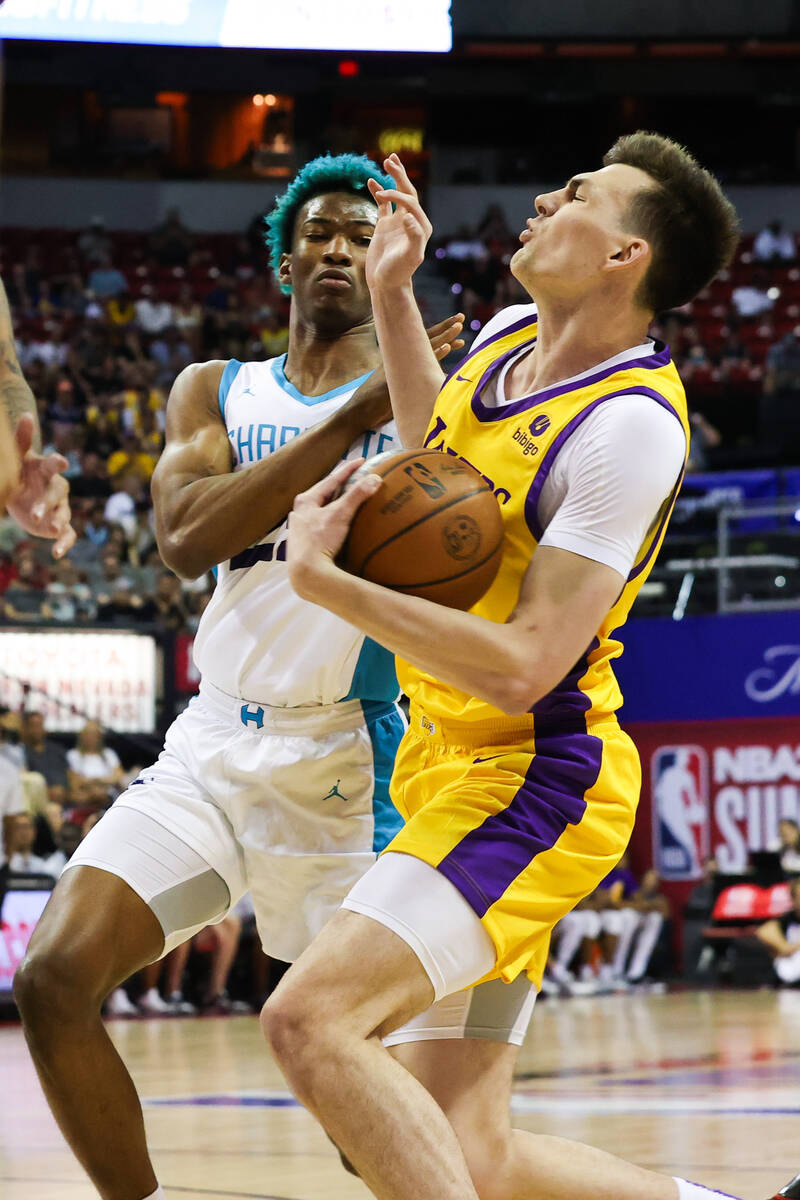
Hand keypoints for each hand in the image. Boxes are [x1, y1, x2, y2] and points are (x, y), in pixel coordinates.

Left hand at [6, 414, 75, 557]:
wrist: (21, 492)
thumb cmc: (20, 471)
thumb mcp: (16, 457)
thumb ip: (22, 439)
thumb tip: (25, 414)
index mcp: (47, 470)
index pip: (54, 465)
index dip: (58, 463)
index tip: (61, 462)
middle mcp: (57, 488)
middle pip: (57, 494)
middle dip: (47, 504)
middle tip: (36, 515)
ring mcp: (60, 507)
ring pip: (63, 515)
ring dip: (56, 522)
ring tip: (49, 531)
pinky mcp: (59, 524)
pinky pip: (68, 534)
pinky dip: (64, 544)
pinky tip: (57, 554)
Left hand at [287, 459, 380, 600]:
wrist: (306, 573)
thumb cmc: (320, 541)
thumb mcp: (340, 515)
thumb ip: (357, 495)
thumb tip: (375, 478)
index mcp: (305, 501)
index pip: (331, 480)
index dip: (348, 470)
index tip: (362, 461)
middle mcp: (299, 513)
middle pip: (323, 494)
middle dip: (339, 486)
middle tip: (354, 478)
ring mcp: (300, 529)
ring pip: (321, 511)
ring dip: (334, 505)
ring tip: (347, 501)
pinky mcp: (304, 544)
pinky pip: (321, 526)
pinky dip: (332, 522)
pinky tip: (339, 527)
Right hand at [346, 312, 465, 426]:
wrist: (360, 410)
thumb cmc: (376, 402)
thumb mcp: (395, 384)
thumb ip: (409, 378)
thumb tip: (427, 380)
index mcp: (403, 356)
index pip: (425, 339)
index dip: (441, 331)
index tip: (456, 325)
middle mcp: (403, 356)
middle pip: (428, 338)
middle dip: (446, 328)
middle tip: (461, 318)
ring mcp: (402, 365)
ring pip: (427, 346)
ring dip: (444, 337)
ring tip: (459, 328)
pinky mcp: (403, 375)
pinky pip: (422, 363)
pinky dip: (434, 354)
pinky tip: (446, 348)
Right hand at [366, 154, 432, 291]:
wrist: (386, 284)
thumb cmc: (398, 273)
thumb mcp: (409, 257)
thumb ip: (413, 237)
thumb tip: (409, 218)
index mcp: (421, 227)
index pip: (410, 202)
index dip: (397, 195)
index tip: (382, 195)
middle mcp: (411, 222)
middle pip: (408, 192)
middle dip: (400, 176)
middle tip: (391, 160)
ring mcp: (397, 222)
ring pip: (396, 195)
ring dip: (392, 179)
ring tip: (387, 161)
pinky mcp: (385, 226)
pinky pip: (382, 204)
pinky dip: (377, 192)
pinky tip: (370, 181)